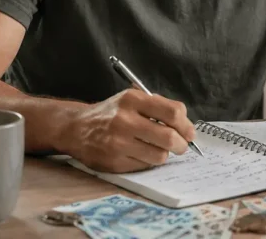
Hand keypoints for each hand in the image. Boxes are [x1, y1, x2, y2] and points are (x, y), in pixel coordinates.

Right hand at [64, 89, 195, 172]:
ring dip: (164, 154)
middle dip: (182, 145)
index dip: (186, 125)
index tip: (189, 132)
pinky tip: (140, 154)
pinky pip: (144, 166)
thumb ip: (158, 107)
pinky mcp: (114, 162)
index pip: (173, 112)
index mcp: (133, 100)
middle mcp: (125, 120)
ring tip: (158, 149)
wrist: (76, 128)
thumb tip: (186, 126)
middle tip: (182, 146)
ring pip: (159, 156)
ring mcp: (118, 143)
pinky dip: (148, 161)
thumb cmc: (112, 113)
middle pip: (169, 138)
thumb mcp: (131, 99)